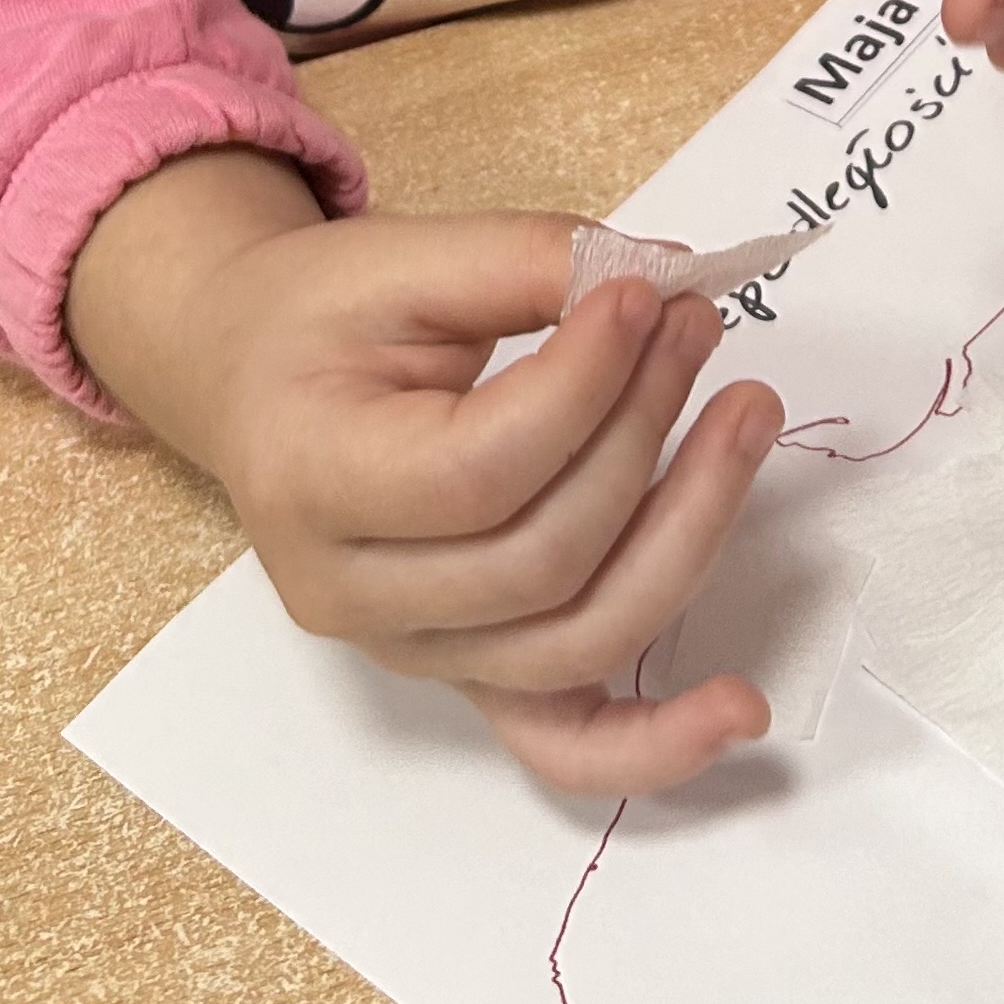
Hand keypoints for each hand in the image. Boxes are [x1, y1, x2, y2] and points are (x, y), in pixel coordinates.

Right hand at [67, 153, 782, 792]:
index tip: (648, 296)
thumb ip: (527, 262)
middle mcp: (354, 599)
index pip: (477, 472)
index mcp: (312, 482)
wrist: (257, 381)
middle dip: (643, 434)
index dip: (585, 388)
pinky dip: (656, 745)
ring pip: (579, 640)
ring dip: (689, 531)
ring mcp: (416, 653)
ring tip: (745, 414)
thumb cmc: (323, 320)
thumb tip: (667, 280)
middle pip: (542, 560)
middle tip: (695, 324)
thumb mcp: (400, 258)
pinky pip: (564, 746)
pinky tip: (742, 708)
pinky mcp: (471, 674)